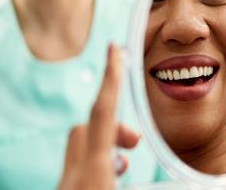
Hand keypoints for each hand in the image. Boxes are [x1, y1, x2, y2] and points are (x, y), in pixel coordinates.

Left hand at [58, 45, 139, 189]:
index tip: (113, 49)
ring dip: (105, 147)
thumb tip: (161, 168)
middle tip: (135, 142)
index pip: (102, 116)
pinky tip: (108, 180)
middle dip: (112, 124)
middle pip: (85, 127)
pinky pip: (78, 168)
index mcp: (92, 174)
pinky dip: (96, 165)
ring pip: (80, 148)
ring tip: (123, 166)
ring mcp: (65, 186)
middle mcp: (73, 176)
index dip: (111, 80)